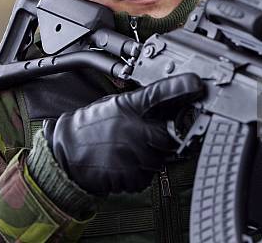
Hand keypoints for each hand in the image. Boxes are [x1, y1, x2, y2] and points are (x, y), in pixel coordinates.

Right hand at [43, 73, 203, 195]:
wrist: (64, 151)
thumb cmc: (90, 127)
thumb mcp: (115, 106)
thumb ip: (141, 104)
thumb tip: (169, 102)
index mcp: (129, 107)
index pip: (160, 93)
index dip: (180, 87)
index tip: (197, 84)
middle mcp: (132, 129)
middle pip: (169, 138)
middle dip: (164, 141)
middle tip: (146, 140)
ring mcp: (131, 153)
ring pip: (159, 160)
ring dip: (150, 159)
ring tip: (129, 151)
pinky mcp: (128, 175)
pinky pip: (146, 177)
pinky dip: (139, 173)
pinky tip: (124, 163)